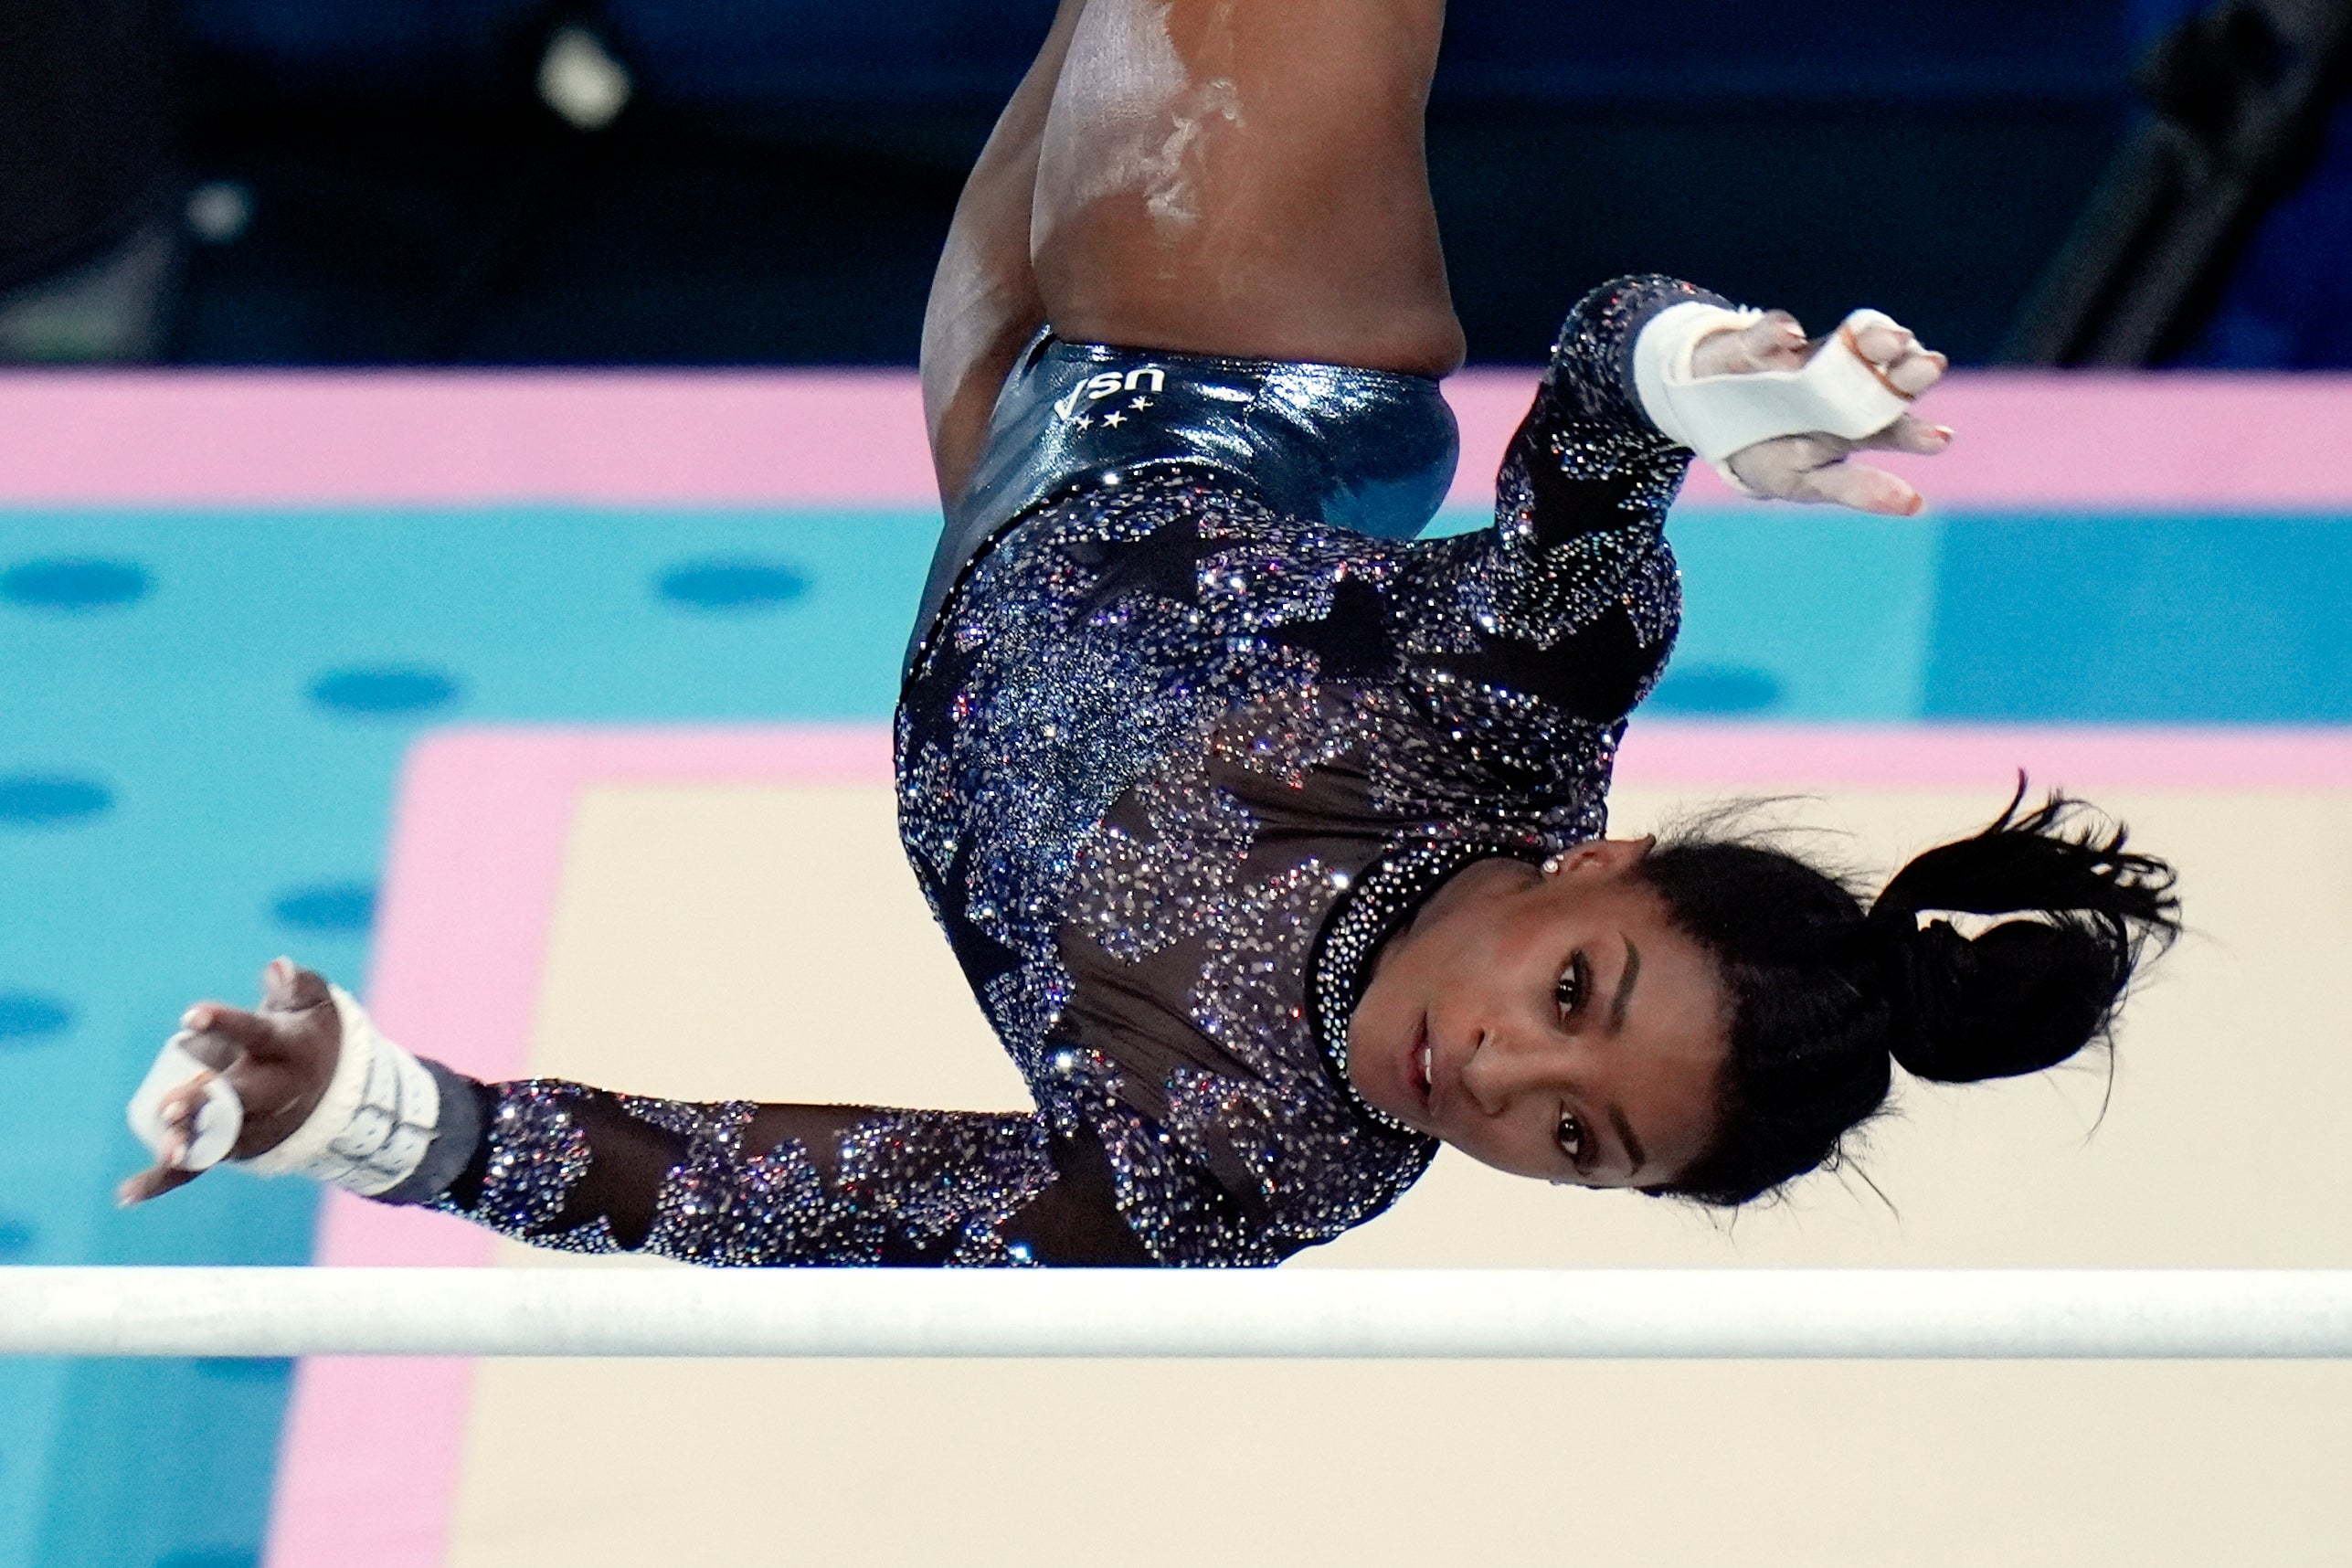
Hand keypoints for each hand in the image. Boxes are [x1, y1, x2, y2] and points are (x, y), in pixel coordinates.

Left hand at [117, 958, 341, 1206]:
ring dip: (191, 1144)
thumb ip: (295, 983)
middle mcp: (275, 1092)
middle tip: (173, 1104)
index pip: (256, 1035)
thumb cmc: (308, 1034)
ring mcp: (256, 1123)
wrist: (334, 1092)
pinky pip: (198, 1166)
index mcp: (289, 1050)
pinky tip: (126, 1193)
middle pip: (239, 1098)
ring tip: (166, 1149)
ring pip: (219, 1137)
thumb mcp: (314, 1004)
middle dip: (206, 1102)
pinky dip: (163, 1180)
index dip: (224, 1025)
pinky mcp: (235, 1146)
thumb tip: (274, 968)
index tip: (189, 1016)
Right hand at [1691, 311, 1950, 515]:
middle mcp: (1843, 382)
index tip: (1941, 440)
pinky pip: (1770, 332)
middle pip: (1886, 373)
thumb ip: (1856, 489)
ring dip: (1874, 338)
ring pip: (1850, 342)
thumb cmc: (1766, 457)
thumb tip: (1915, 505)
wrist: (1707, 421)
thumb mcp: (1804, 482)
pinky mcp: (1762, 342)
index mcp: (1856, 420)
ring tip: (1892, 341)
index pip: (1896, 422)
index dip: (1917, 431)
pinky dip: (1778, 331)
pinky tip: (1790, 336)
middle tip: (1932, 369)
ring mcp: (1807, 358)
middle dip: (1910, 370)